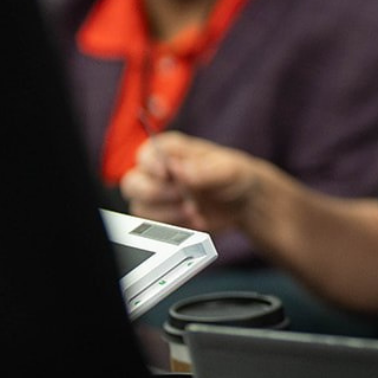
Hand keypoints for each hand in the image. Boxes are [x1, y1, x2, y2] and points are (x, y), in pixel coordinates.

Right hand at [120, 131, 258, 232]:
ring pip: (140, 208)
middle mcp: (158, 172)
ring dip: (168, 214)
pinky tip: (195, 221)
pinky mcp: (162, 217)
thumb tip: (179, 170)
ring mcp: (158, 196)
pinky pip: (154, 226)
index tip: (168, 175)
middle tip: (183, 197)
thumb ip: (203, 170)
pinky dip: (175, 227)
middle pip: (132, 183)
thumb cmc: (233, 176)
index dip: (152, 166)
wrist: (244, 203)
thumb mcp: (226, 169)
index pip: (145, 155)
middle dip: (157, 194)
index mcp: (170, 151)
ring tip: (195, 211)